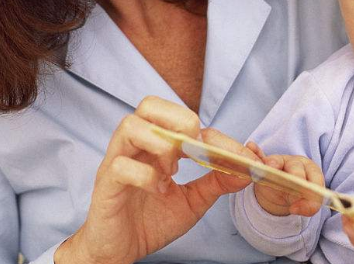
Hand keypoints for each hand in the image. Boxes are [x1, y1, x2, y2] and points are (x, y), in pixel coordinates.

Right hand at [54, 96, 257, 263]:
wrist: (120, 251)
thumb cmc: (151, 221)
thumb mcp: (193, 201)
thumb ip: (217, 182)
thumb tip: (248, 168)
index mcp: (154, 144)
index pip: (180, 117)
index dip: (212, 132)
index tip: (236, 156)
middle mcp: (134, 146)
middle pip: (149, 104)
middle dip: (179, 120)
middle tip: (193, 148)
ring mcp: (116, 162)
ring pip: (131, 125)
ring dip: (161, 145)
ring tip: (172, 170)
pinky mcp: (106, 185)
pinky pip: (121, 165)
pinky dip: (146, 175)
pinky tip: (158, 190)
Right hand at [246, 140, 323, 216]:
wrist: (282, 193)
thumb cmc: (297, 195)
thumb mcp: (304, 204)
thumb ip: (306, 207)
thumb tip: (294, 209)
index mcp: (311, 172)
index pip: (315, 178)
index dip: (310, 190)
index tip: (299, 206)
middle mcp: (296, 164)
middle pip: (296, 167)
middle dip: (295, 175)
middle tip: (291, 183)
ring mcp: (279, 161)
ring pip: (277, 161)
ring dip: (273, 163)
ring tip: (270, 165)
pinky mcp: (264, 162)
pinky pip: (259, 156)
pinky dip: (255, 151)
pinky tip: (251, 146)